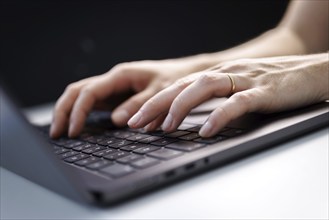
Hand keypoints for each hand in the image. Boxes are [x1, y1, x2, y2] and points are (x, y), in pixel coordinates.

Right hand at [50, 59, 191, 137]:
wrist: (184, 73)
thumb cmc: (174, 79)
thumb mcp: (160, 92)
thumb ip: (139, 105)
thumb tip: (118, 121)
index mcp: (120, 75)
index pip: (89, 92)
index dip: (78, 111)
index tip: (74, 131)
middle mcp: (113, 80)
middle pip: (78, 91)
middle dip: (64, 110)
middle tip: (56, 133)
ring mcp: (114, 88)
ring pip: (82, 96)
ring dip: (69, 112)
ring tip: (61, 131)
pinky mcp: (117, 96)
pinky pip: (94, 103)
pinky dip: (82, 113)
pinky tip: (78, 126)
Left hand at [127, 54, 328, 136]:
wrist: (314, 70)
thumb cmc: (275, 82)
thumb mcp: (240, 88)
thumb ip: (218, 99)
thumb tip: (197, 120)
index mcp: (219, 74)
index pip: (180, 86)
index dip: (156, 102)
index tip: (138, 120)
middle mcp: (226, 73)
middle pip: (183, 85)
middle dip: (156, 104)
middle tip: (136, 123)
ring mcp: (244, 80)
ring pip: (204, 87)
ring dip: (181, 107)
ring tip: (165, 127)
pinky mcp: (264, 90)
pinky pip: (238, 102)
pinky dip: (220, 115)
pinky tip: (207, 130)